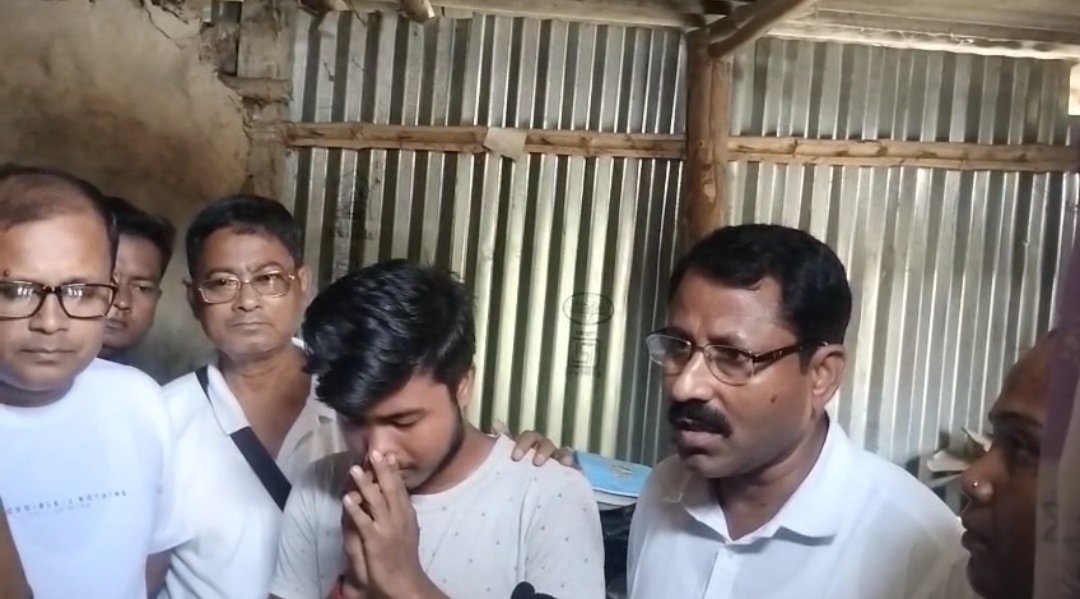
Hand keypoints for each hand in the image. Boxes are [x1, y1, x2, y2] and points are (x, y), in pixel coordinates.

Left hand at [343, 451, 433, 598]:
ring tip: (355, 469)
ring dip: (365, 484)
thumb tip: (398, 494)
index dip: (394, 471)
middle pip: (390, 489)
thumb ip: (402, 511)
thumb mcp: (409, 529)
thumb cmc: (404, 556)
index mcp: (407, 514)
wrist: (405, 581)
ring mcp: (387, 529)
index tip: (389, 454)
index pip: (400, 488)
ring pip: (376, 502)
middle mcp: (399, 518)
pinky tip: (347, 499)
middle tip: (374, 452)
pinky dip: (355, 510)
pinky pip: (363, 522)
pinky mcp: (375, 541)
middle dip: (382, 470)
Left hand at [492, 421, 575, 467]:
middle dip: (543, 451)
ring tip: (564, 463)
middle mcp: (544, 449)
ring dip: (564, 456)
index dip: (523, 444)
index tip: (516, 457)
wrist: (523, 489)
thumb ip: (501, 441)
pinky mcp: (568, 472)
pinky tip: (579, 471)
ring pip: (562, 453)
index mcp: (529, 444)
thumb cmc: (515, 467)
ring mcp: (556, 459)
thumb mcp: (504, 455)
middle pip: (546, 444)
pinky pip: (575, 467)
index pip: (528, 438)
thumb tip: (495, 423)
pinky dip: (577, 467)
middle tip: (537, 462)